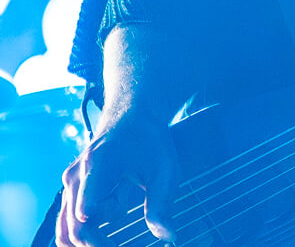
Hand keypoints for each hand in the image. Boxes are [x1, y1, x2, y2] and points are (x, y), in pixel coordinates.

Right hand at [57, 111, 178, 245]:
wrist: (131, 118)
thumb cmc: (150, 141)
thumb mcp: (165, 169)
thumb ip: (163, 203)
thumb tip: (169, 237)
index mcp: (98, 164)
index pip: (87, 206)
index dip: (93, 229)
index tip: (105, 238)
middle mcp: (76, 177)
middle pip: (74, 226)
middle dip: (96, 246)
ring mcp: (70, 186)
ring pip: (66, 230)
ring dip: (89, 244)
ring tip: (115, 246)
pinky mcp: (71, 193)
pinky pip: (68, 224)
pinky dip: (84, 238)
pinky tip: (106, 242)